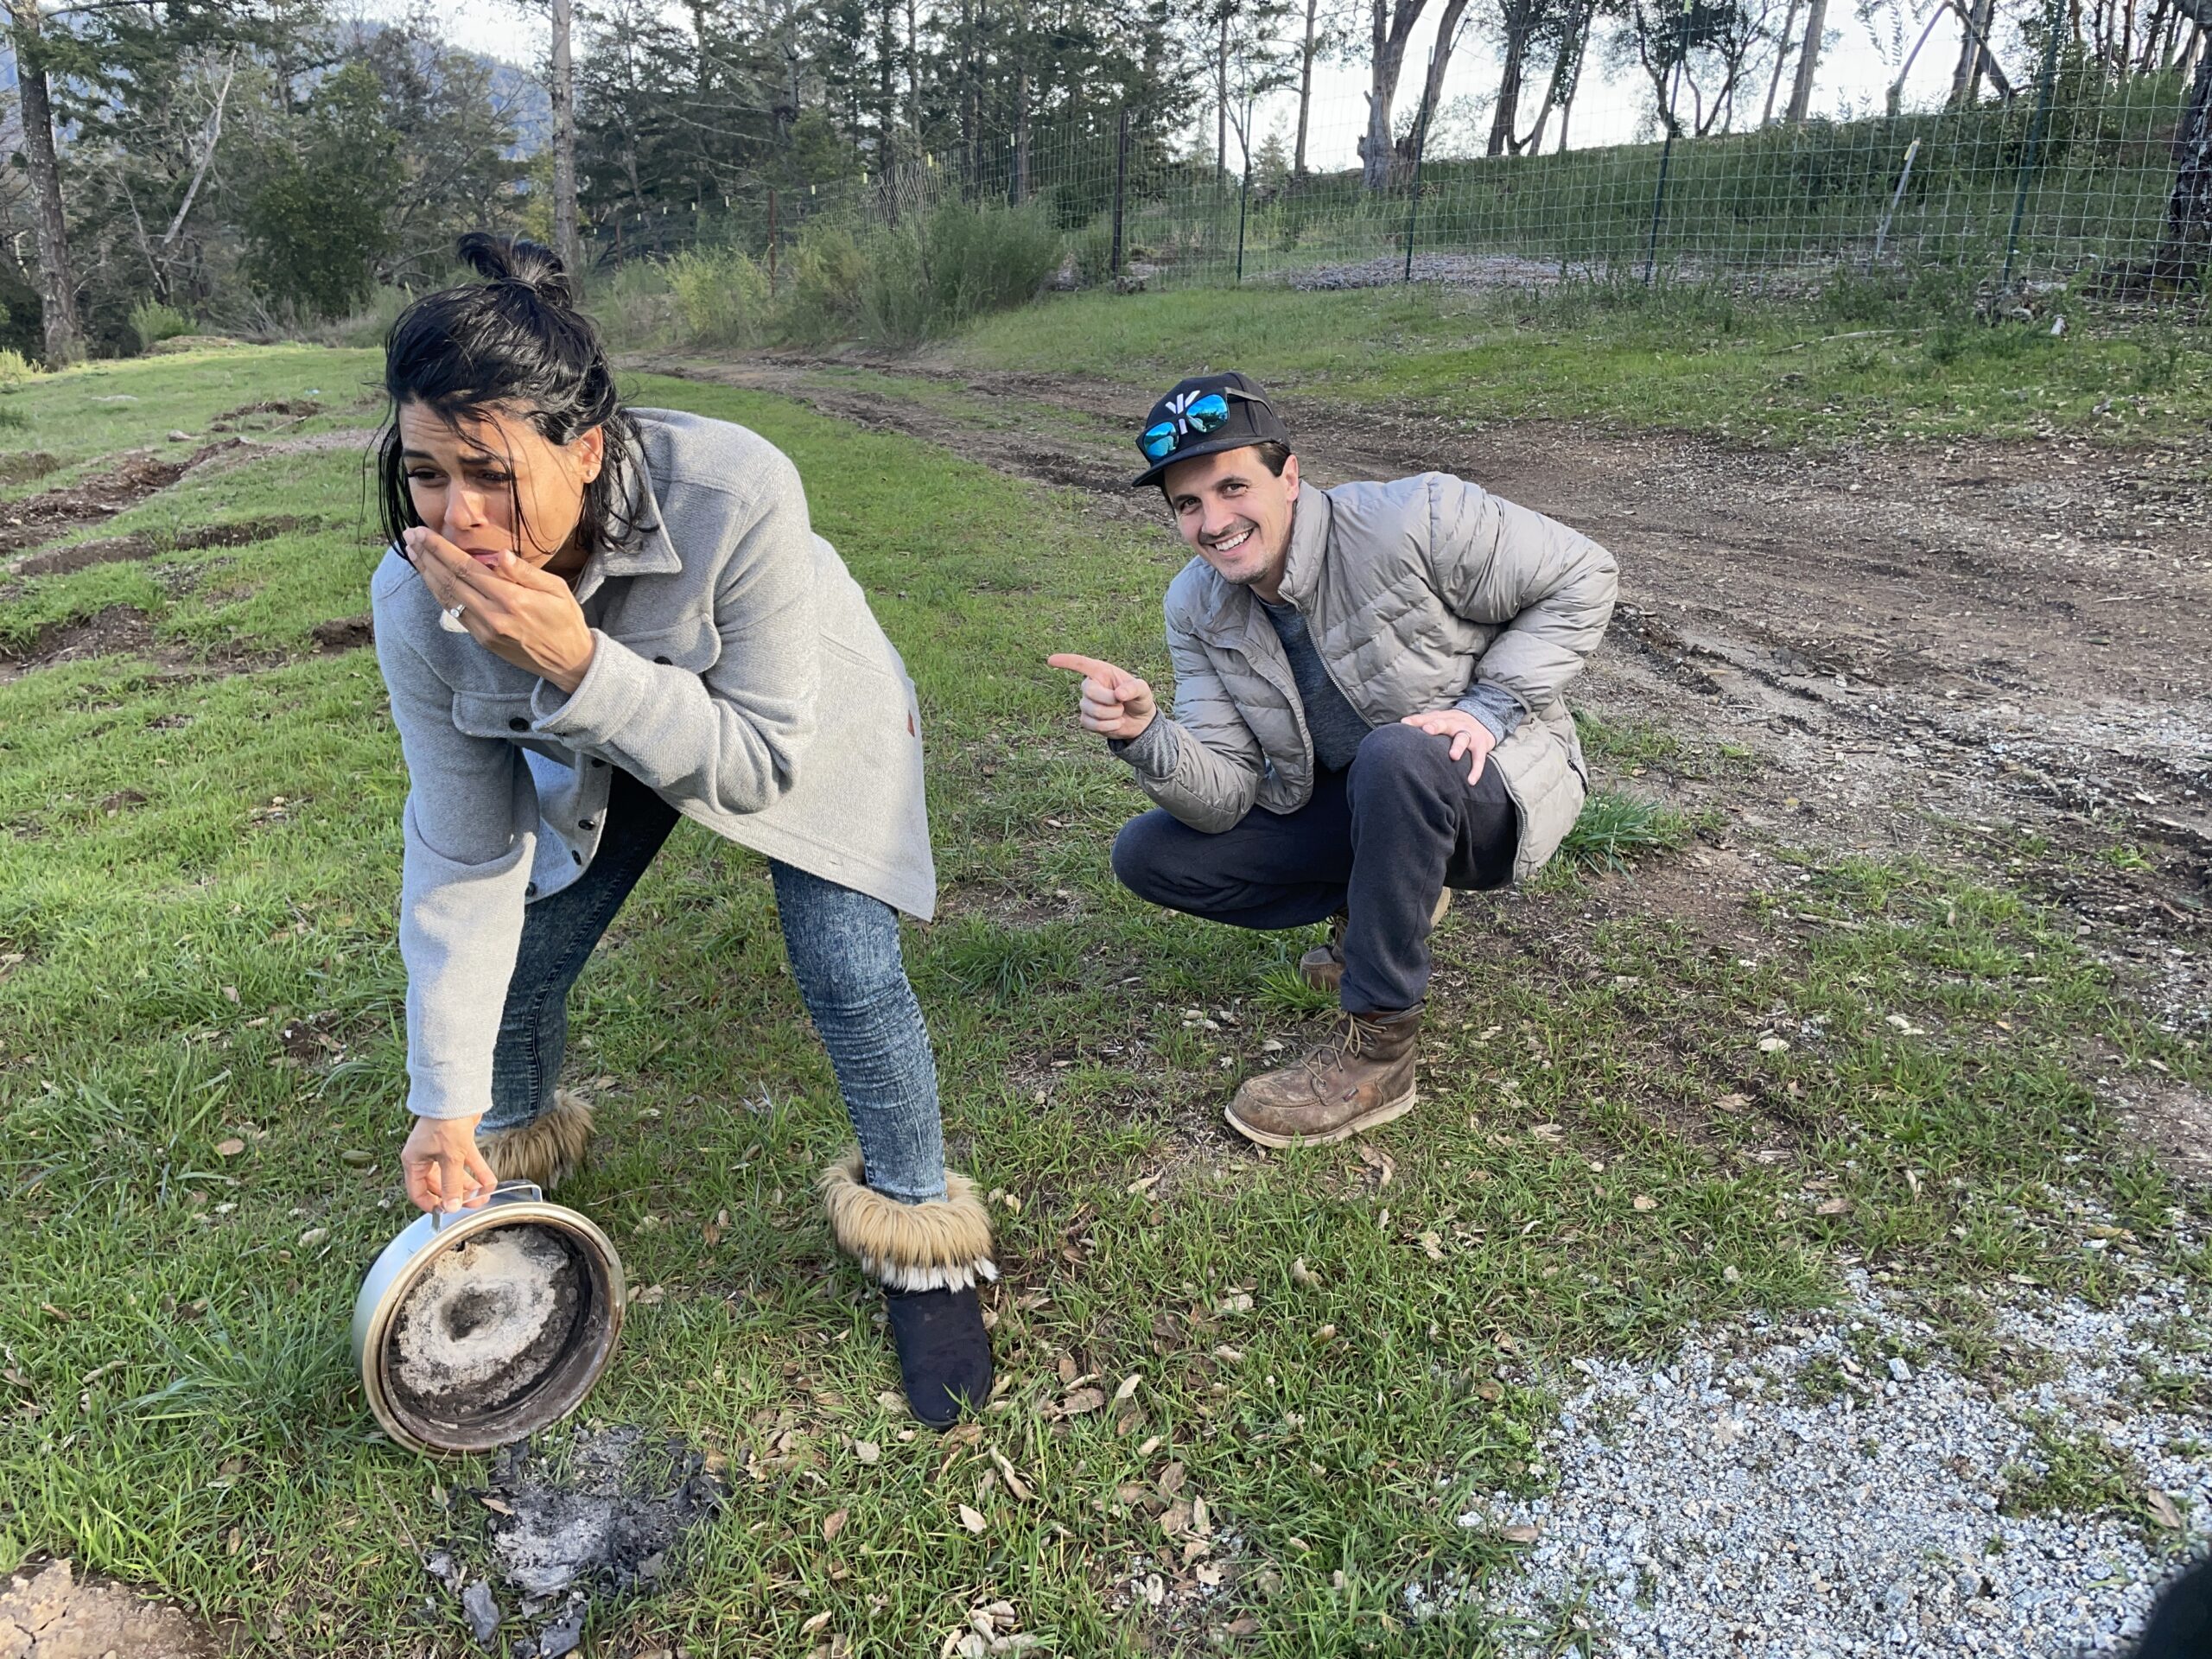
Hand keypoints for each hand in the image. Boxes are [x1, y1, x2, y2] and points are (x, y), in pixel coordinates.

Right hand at [401, 1114, 495, 1214]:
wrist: (457, 1095)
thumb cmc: (445, 1122)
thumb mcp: (450, 1158)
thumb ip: (451, 1184)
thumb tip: (452, 1206)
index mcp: (414, 1161)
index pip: (417, 1191)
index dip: (431, 1204)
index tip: (446, 1212)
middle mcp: (426, 1156)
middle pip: (439, 1184)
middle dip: (456, 1195)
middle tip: (472, 1205)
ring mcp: (442, 1149)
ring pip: (455, 1173)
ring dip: (469, 1185)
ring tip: (484, 1195)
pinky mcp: (457, 1142)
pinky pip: (467, 1162)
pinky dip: (478, 1171)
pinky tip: (490, 1181)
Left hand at [405, 527, 596, 693]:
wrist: (569, 662)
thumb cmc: (566, 621)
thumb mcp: (557, 589)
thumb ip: (526, 572)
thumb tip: (500, 554)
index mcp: (512, 599)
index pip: (466, 568)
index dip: (440, 549)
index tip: (422, 533)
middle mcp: (493, 615)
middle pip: (450, 580)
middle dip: (427, 556)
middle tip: (409, 536)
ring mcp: (485, 630)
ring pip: (446, 597)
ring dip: (426, 573)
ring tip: (412, 553)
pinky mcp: (482, 639)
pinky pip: (453, 611)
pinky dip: (438, 592)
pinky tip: (430, 578)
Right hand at [1047, 653, 1157, 740]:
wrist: (1140, 721)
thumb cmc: (1139, 699)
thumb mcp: (1143, 690)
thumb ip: (1134, 688)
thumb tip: (1119, 694)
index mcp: (1102, 672)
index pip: (1081, 664)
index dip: (1066, 662)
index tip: (1050, 660)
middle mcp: (1091, 686)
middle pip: (1089, 691)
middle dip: (1109, 700)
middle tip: (1122, 703)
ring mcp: (1086, 704)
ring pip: (1093, 710)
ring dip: (1112, 715)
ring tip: (1120, 712)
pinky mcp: (1086, 720)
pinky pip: (1092, 724)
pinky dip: (1108, 726)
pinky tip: (1115, 723)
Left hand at [1399, 707, 1497, 783]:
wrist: (1484, 720)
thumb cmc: (1453, 724)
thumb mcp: (1439, 719)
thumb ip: (1421, 722)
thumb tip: (1401, 724)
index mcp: (1443, 718)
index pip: (1426, 718)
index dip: (1416, 721)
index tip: (1405, 724)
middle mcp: (1455, 723)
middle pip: (1445, 723)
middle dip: (1436, 726)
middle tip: (1427, 730)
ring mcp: (1469, 733)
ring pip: (1463, 738)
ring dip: (1458, 746)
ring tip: (1453, 756)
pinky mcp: (1481, 745)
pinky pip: (1479, 758)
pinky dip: (1476, 769)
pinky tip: (1470, 781)